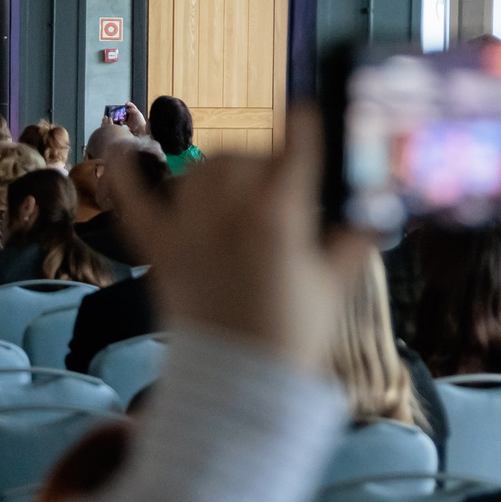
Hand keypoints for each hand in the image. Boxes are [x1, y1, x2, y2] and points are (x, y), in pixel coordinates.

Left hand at [107, 111, 371, 375]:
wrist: (240, 386)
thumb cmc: (292, 336)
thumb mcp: (334, 284)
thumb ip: (353, 240)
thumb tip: (375, 212)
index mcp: (278, 218)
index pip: (296, 150)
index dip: (306, 128)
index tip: (309, 115)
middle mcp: (229, 215)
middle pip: (247, 159)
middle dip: (267, 162)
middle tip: (281, 183)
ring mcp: (189, 231)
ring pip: (200, 171)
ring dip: (222, 170)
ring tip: (238, 186)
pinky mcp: (159, 251)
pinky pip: (134, 201)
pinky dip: (126, 174)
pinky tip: (125, 150)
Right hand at [116, 102, 147, 136]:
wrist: (140, 128)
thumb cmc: (140, 120)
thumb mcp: (137, 113)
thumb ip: (132, 110)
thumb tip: (126, 109)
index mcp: (134, 110)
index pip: (131, 105)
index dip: (128, 104)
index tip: (125, 104)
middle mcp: (131, 114)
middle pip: (126, 110)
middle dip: (123, 110)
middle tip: (120, 110)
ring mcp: (129, 118)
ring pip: (123, 116)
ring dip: (121, 116)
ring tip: (119, 116)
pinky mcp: (127, 123)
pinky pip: (123, 121)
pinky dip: (121, 122)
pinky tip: (121, 122)